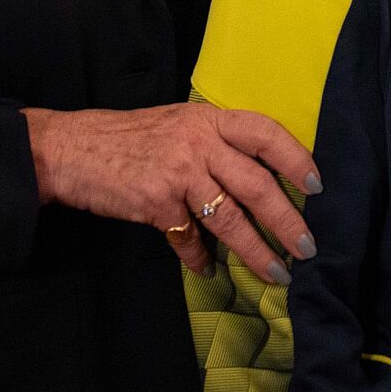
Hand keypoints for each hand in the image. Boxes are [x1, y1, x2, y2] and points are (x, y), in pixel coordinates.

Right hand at [22, 102, 319, 282]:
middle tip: (308, 247)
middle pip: (256, 184)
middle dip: (287, 220)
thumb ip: (217, 147)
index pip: (266, 134)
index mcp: (209, 119)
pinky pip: (187, 238)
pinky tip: (208, 268)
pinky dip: (198, 257)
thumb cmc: (132, 138)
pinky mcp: (155, 202)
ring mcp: (177, 172)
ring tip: (277, 272)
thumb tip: (258, 183)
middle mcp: (198, 142)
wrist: (71, 149)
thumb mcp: (180, 125)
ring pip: (229, 218)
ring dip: (256, 250)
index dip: (296, 159)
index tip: (319, 187)